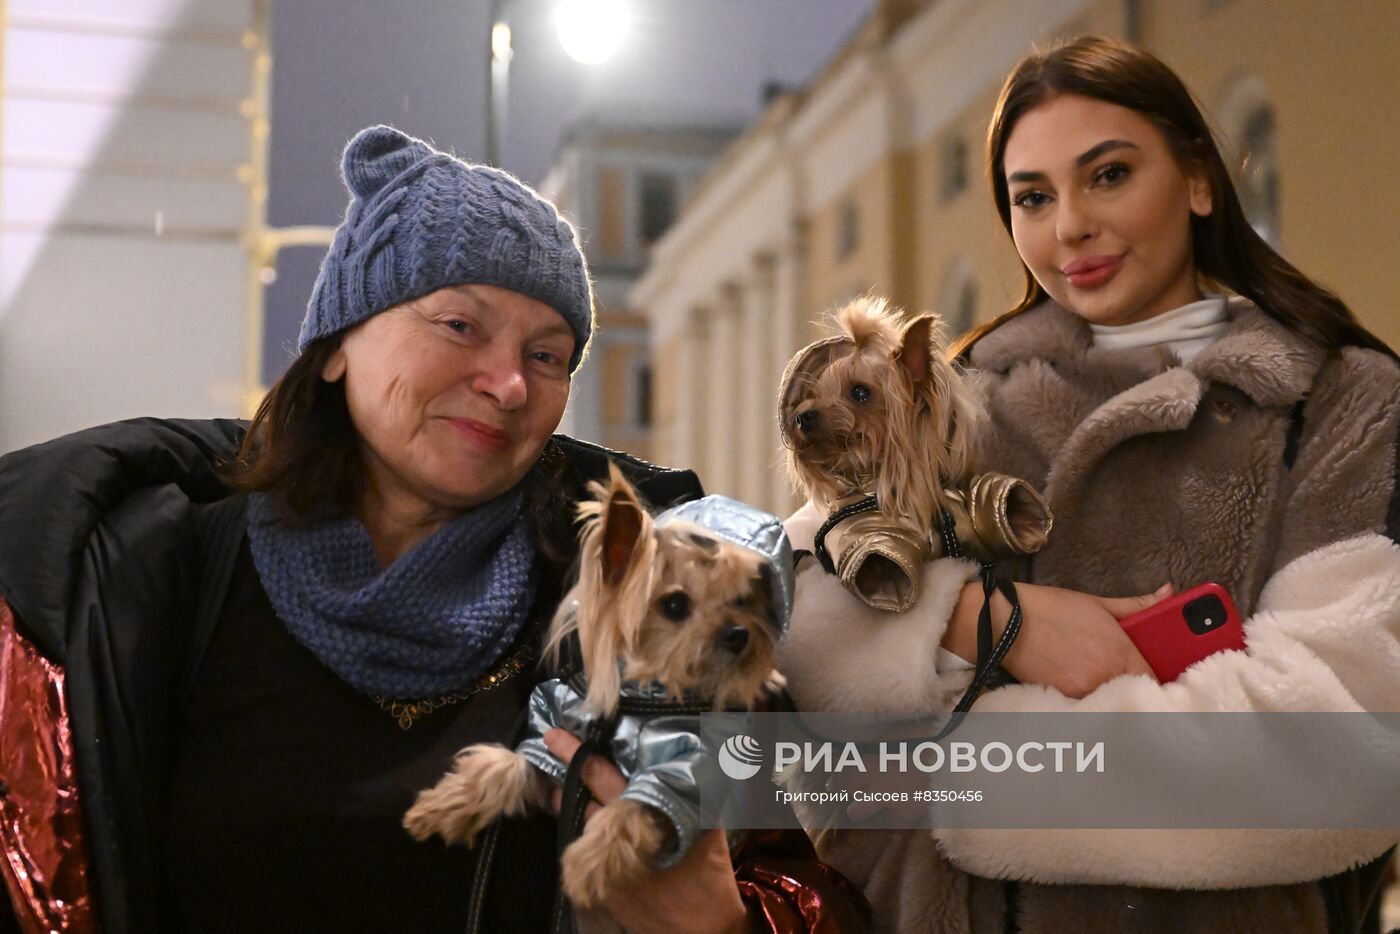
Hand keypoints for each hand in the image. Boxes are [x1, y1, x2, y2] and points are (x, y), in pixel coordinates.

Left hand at [543, 729, 752, 933]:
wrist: (702, 931)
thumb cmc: (708, 877)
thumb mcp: (707, 831)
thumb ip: (697, 795)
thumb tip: (697, 763)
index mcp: (641, 820)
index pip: (602, 779)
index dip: (577, 755)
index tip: (554, 736)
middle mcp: (615, 844)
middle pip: (581, 801)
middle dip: (564, 776)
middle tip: (548, 750)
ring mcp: (603, 869)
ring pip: (579, 829)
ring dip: (570, 807)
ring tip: (556, 790)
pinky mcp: (601, 892)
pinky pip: (585, 858)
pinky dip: (584, 840)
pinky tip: (583, 829)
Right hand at [944, 580, 1168, 697]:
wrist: (1005, 622)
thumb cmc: (1050, 609)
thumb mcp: (1097, 603)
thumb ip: (1137, 604)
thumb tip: (1169, 592)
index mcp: (1120, 650)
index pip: (1155, 678)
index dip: (1156, 679)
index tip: (1153, 676)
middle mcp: (1107, 675)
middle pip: (1134, 692)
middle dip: (1133, 687)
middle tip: (1127, 680)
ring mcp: (1085, 690)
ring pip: (1110, 700)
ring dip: (1110, 694)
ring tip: (1100, 681)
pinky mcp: (1064, 699)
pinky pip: (1088, 705)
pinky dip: (1089, 698)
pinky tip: (1080, 685)